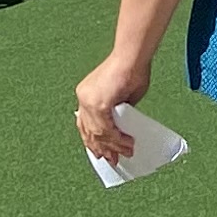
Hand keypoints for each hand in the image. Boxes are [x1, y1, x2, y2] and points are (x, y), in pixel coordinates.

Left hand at [74, 53, 145, 168]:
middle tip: (113, 160)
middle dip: (102, 149)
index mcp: (86, 94)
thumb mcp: (123, 96)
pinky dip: (118, 139)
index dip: (93, 141)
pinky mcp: (99, 103)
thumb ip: (118, 111)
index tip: (102, 153)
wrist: (133, 56)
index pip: (84, 124)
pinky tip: (127, 144)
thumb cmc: (133, 69)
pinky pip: (107, 129)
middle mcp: (83, 98)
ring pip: (98, 134)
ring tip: (125, 154)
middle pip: (89, 131)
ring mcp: (89, 101)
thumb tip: (121, 127)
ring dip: (113, 146)